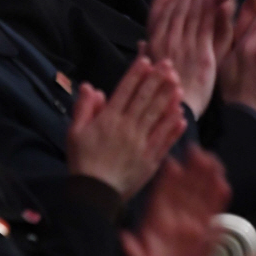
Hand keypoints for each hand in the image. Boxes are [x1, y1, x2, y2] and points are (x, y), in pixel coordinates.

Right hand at [66, 56, 185, 199]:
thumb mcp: (74, 132)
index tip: (146, 60)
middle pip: (145, 99)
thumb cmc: (82, 162)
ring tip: (178, 84)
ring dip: (168, 99)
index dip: (136, 74)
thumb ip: (83, 108)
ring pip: (157, 117)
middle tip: (168, 64)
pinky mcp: (150, 160)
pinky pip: (164, 141)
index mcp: (109, 120)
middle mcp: (127, 129)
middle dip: (157, 80)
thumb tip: (90, 87)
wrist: (94, 195)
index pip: (125, 91)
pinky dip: (173, 128)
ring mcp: (141, 144)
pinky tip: (181, 116)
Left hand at [121, 147, 229, 255]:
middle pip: (183, 188)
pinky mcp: (202, 232)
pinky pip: (212, 212)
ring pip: (199, 195)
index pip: (161, 194)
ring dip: (207, 179)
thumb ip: (132, 254)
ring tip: (214, 162)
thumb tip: (124, 239)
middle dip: (191, 170)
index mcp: (154, 220)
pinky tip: (225, 186)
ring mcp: (189, 222)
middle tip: (198, 152)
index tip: (172, 163)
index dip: (166, 179)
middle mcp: (173, 217)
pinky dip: (218, 200)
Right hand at [146, 0, 217, 118]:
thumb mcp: (147, 73)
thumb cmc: (162, 95)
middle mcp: (168, 42)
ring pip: (194, 16)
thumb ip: (144, 55)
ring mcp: (186, 47)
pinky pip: (207, 28)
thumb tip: (140, 45)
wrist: (179, 110)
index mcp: (154, 45)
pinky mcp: (203, 54)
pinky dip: (212, 12)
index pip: (164, 17)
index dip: (174, 1)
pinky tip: (218, 1)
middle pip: (180, 11)